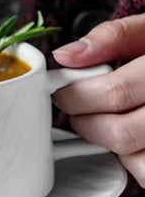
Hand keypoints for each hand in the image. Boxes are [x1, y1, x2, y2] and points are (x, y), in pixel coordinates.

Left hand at [52, 13, 144, 186]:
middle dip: (86, 124)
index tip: (63, 95)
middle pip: (120, 133)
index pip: (115, 93)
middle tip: (78, 112)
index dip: (77, 97)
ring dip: (108, 143)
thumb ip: (113, 37)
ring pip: (133, 158)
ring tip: (105, 122)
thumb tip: (65, 55)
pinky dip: (130, 160)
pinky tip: (131, 137)